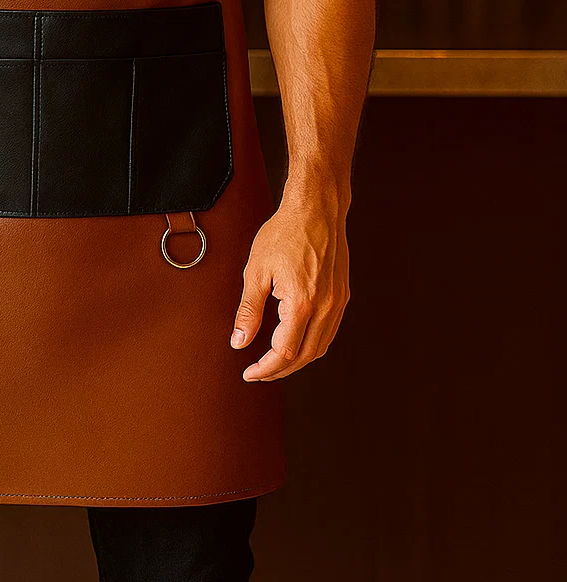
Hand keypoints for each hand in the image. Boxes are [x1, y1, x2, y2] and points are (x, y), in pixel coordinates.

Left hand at [230, 185, 350, 381]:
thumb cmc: (284, 233)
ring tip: (274, 361)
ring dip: (298, 360)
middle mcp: (325, 307)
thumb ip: (248, 311)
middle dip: (280, 370)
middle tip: (258, 372)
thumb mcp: (256, 271)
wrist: (315, 208)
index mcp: (302, 303)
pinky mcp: (342, 294)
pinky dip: (312, 344)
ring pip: (320, 347)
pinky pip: (329, 331)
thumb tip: (239, 342)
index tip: (249, 373)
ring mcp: (337, 302)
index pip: (284, 352)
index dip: (265, 368)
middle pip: (305, 356)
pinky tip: (296, 340)